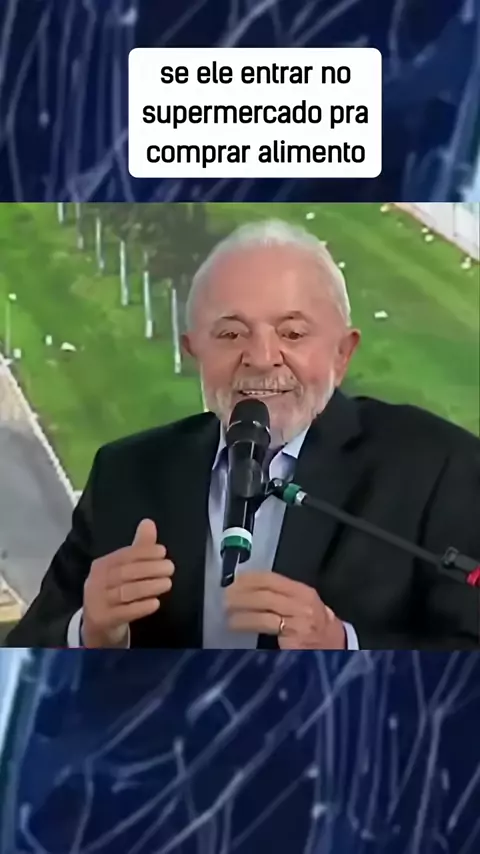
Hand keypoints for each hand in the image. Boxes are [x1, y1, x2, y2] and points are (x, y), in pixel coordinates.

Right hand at [82, 519, 173, 646]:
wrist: (97, 626)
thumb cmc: (114, 593)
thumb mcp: (124, 570)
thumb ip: (138, 548)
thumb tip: (148, 523)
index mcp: (102, 565)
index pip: (124, 555)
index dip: (144, 552)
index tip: (163, 552)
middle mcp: (96, 582)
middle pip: (125, 572)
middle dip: (150, 569)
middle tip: (170, 568)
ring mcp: (98, 602)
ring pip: (125, 592)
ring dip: (149, 586)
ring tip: (167, 583)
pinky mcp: (103, 620)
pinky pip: (124, 612)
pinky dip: (141, 607)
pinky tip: (155, 603)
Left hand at [224, 571, 345, 649]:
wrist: (337, 646)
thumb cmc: (317, 624)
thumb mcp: (305, 603)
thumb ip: (282, 594)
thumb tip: (249, 588)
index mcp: (304, 592)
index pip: (272, 579)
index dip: (250, 579)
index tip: (234, 580)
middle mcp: (302, 606)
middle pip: (265, 595)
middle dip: (242, 595)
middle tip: (225, 597)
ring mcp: (298, 625)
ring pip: (264, 613)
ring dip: (241, 612)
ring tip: (227, 613)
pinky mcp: (293, 643)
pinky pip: (266, 631)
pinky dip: (248, 625)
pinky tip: (237, 625)